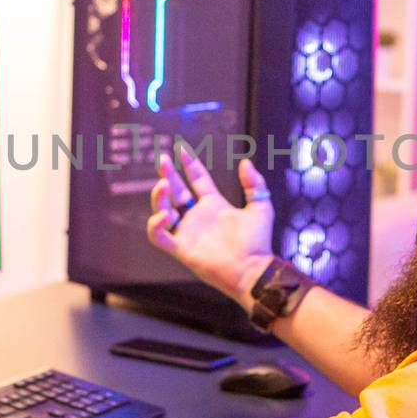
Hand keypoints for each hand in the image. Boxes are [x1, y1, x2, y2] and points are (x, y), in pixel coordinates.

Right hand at [146, 143, 273, 310]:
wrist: (253, 269)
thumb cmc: (258, 242)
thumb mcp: (260, 206)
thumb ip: (254, 184)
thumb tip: (245, 161)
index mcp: (214, 205)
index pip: (197, 180)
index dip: (189, 164)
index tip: (181, 148)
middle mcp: (197, 217)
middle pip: (175, 191)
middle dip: (167, 174)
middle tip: (162, 160)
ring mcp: (187, 232)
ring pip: (163, 210)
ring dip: (159, 196)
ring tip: (164, 185)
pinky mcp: (181, 249)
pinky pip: (159, 236)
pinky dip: (156, 225)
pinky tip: (167, 214)